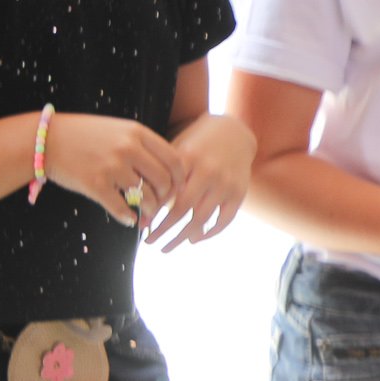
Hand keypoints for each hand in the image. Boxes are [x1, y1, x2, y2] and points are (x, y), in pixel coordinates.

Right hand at [44, 112, 186, 229]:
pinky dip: (128, 217)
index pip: (174, 159)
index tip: (177, 188)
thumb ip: (142, 145)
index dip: (180, 178)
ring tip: (146, 214)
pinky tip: (129, 219)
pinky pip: (121, 208)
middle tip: (161, 204)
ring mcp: (112, 166)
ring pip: (145, 197)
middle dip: (165, 197)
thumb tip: (168, 171)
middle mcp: (128, 148)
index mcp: (137, 132)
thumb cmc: (83, 135)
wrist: (44, 139)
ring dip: (149, 210)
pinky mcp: (95, 184)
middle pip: (163, 181)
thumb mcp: (118, 129)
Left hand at [143, 113, 252, 249]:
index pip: (167, 191)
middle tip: (149, 242)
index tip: (140, 225)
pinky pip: (224, 221)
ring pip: (201, 219)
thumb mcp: (177, 150)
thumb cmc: (196, 143)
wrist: (233, 132)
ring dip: (181, 237)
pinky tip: (194, 239)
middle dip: (163, 229)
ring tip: (166, 247)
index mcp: (189, 159)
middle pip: (182, 209)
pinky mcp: (239, 194)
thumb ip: (162, 173)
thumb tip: (141, 205)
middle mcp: (209, 172)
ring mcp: (226, 185)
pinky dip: (208, 233)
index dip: (152, 211)